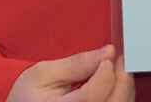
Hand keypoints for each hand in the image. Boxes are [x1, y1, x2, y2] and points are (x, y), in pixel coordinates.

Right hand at [6, 45, 133, 101]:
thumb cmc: (27, 96)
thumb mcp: (43, 73)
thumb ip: (76, 64)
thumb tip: (107, 52)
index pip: (92, 96)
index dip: (105, 73)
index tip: (108, 56)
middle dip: (121, 79)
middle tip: (118, 61)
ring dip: (124, 89)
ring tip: (115, 72)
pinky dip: (120, 99)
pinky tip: (114, 88)